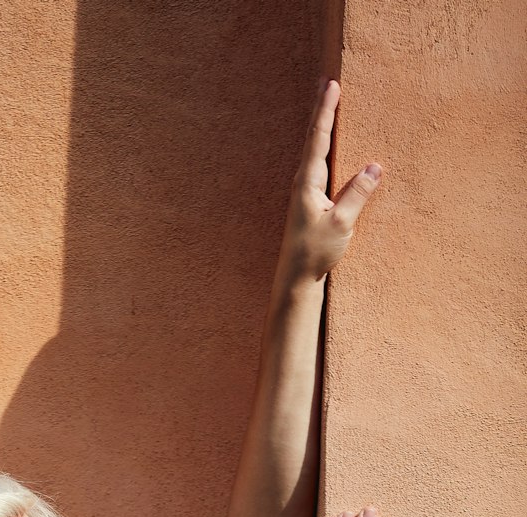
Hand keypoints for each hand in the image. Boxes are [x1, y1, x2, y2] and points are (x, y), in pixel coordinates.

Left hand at [275, 78, 381, 284]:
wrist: (296, 278)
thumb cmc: (315, 253)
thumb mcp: (342, 223)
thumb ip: (358, 194)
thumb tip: (375, 166)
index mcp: (308, 183)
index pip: (318, 139)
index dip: (326, 111)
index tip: (331, 85)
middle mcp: (303, 182)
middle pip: (313, 138)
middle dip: (322, 110)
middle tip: (327, 83)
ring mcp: (304, 191)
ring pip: (314, 151)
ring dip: (322, 126)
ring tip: (328, 105)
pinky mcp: (309, 201)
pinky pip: (318, 165)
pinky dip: (324, 147)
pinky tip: (328, 146)